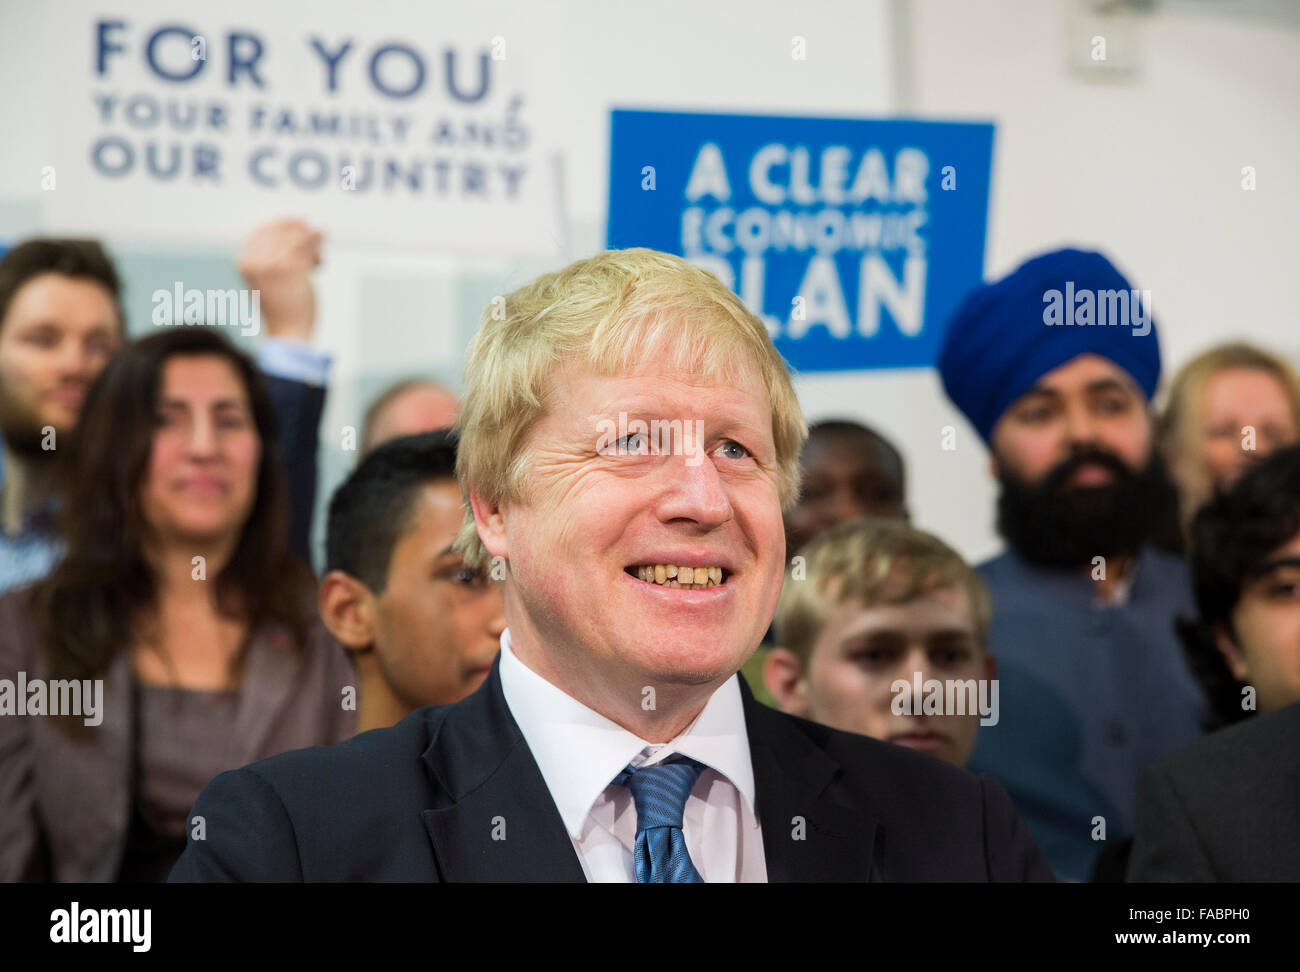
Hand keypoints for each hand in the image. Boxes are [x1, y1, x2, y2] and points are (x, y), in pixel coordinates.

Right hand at [237, 219, 322, 341]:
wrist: (288, 332)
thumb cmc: (282, 309)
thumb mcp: (267, 280)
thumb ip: (270, 258)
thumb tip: (291, 232)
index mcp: (245, 262)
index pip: (262, 231)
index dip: (282, 224)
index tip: (298, 222)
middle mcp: (254, 261)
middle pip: (280, 230)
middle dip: (299, 233)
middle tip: (314, 240)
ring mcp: (271, 263)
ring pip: (295, 237)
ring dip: (311, 244)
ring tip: (316, 261)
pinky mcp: (291, 268)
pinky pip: (306, 243)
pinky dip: (316, 236)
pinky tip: (322, 234)